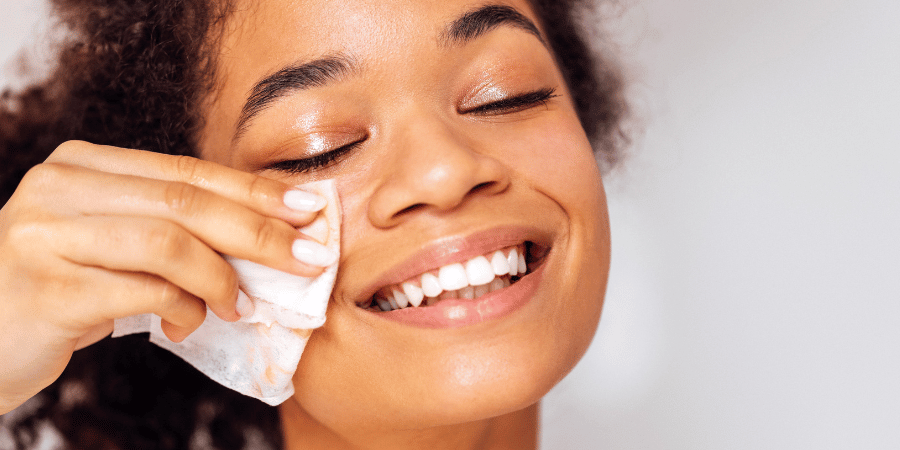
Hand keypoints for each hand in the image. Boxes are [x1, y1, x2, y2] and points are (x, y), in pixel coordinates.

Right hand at [0, 141, 333, 413]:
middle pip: (185, 202)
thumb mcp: (112, 245)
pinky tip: (189, 324)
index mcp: (82, 166)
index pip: (187, 171)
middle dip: (259, 232)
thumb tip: (270, 239)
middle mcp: (58, 188)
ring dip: (220, 279)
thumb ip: (172, 231)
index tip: (309, 209)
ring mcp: (45, 236)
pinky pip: (142, 292)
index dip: (254, 191)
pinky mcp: (46, 289)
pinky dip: (182, 308)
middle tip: (308, 259)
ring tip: (241, 307)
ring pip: (167, 243)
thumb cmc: (62, 289)